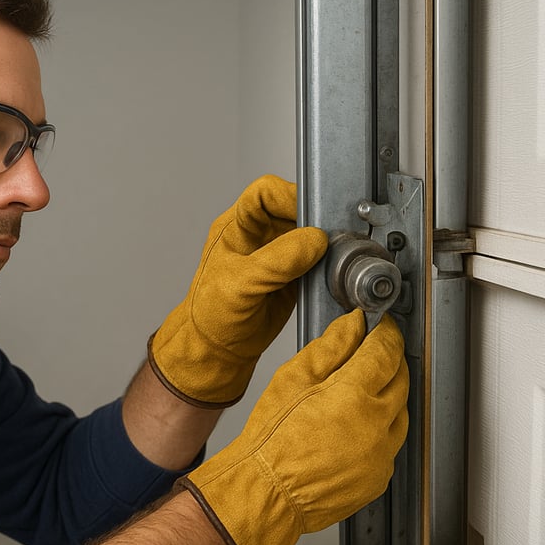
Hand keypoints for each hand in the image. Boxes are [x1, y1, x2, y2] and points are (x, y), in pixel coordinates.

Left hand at [149, 175, 327, 407]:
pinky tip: (330, 274)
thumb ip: (276, 261)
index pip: (265, 193)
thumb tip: (314, 240)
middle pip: (293, 210)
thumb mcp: (239, 285)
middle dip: (313, 221)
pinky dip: (327, 265)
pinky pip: (316, 261)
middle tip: (329, 237)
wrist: (219, 352)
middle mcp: (258, 235)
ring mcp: (277, 255)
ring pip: (308, 234)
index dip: (289, 197)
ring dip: (323, 244)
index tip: (311, 215)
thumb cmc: (212, 317)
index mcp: (236, 227)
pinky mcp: (294, 276)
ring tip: (333, 256)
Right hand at [178, 310, 408, 544]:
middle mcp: (375, 425)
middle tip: (371, 356)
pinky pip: (390, 446)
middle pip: (401, 381)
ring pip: (400, 415)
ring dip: (387, 399)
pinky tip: (354, 431)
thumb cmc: (271, 440)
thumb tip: (354, 324)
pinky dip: (380, 433)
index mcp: (353, 395)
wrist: (266, 493)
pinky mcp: (378, 478)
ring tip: (358, 397)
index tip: (382, 327)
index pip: (386, 351)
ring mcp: (380, 455)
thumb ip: (330, 347)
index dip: (386, 334)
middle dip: (389, 363)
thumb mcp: (292, 379)